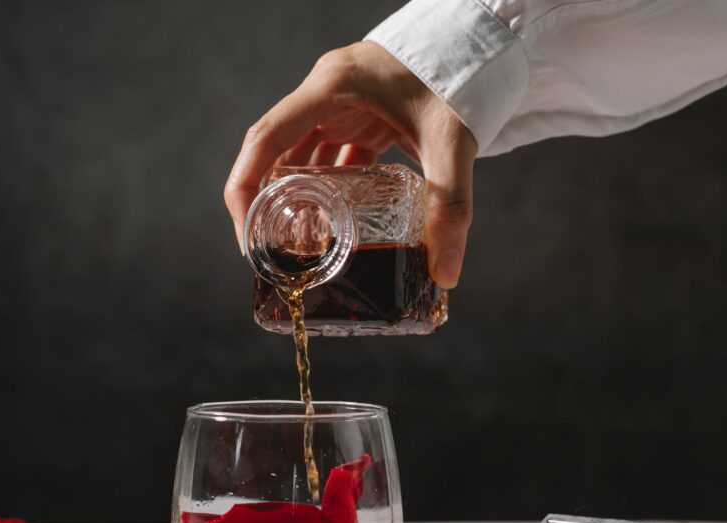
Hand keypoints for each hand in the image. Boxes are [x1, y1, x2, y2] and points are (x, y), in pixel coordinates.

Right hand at [224, 41, 476, 288]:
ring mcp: (340, 103)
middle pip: (274, 150)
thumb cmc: (460, 76)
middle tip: (268, 249)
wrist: (481, 45)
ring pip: (300, 155)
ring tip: (296, 243)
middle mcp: (325, 93)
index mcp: (331, 88)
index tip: (247, 234)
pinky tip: (332, 221)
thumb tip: (446, 272)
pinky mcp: (358, 115)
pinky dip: (326, 188)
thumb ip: (449, 205)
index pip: (266, 138)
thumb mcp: (452, 141)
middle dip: (266, 201)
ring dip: (295, 196)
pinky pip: (329, 154)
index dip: (245, 187)